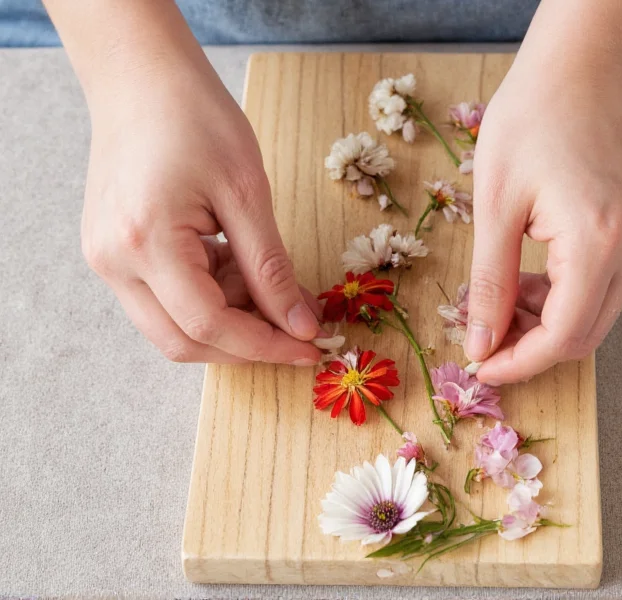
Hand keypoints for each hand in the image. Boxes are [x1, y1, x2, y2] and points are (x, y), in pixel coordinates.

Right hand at [81, 62, 321, 364]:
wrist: (142, 78)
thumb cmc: (196, 118)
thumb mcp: (247, 193)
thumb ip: (271, 268)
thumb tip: (300, 325)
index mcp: (144, 242)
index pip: (208, 324)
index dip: (265, 345)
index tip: (310, 348)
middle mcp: (114, 262)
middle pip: (183, 341)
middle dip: (246, 344)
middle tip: (296, 327)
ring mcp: (106, 260)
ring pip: (172, 327)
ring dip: (228, 320)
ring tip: (264, 280)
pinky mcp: (112, 254)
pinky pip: (163, 300)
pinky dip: (207, 298)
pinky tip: (236, 268)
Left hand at [466, 53, 621, 383]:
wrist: (585, 61)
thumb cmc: (532, 116)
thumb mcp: (495, 204)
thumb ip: (490, 282)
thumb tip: (480, 342)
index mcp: (597, 243)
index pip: (563, 337)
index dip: (518, 362)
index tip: (480, 366)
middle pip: (586, 333)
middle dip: (532, 346)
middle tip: (485, 336)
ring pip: (598, 311)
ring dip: (549, 319)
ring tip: (503, 301)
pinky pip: (608, 280)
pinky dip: (569, 292)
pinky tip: (533, 275)